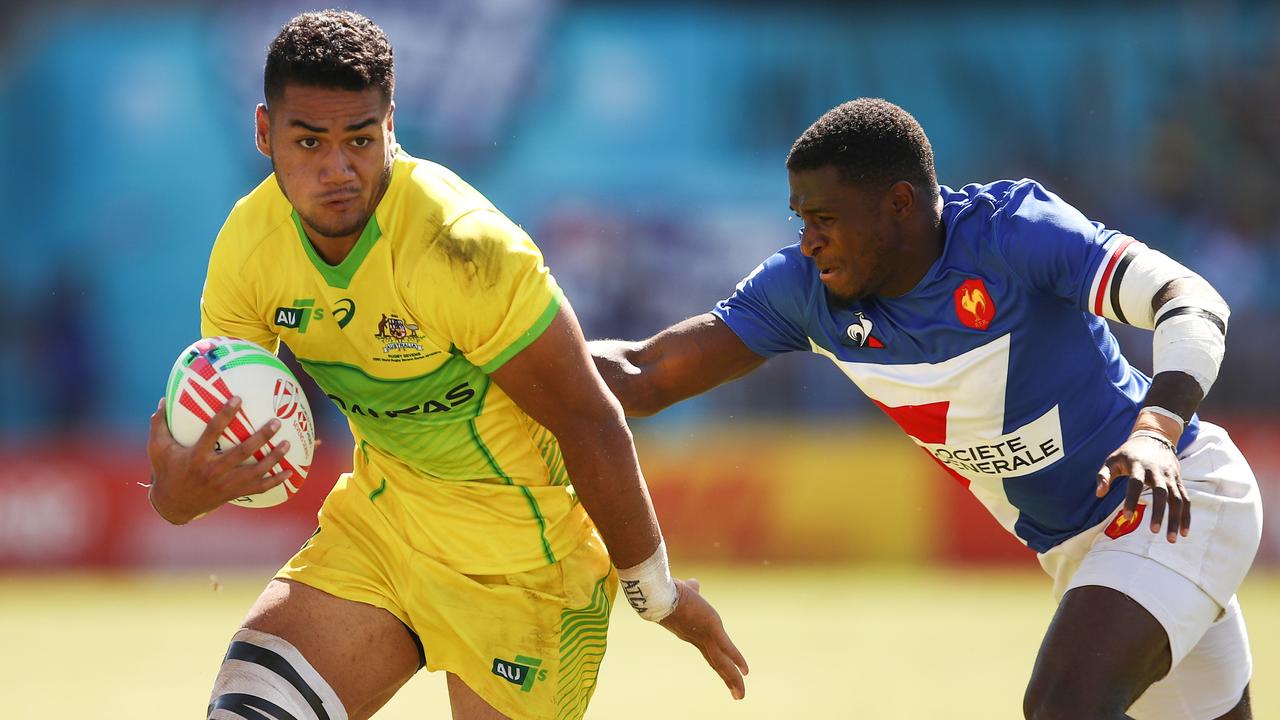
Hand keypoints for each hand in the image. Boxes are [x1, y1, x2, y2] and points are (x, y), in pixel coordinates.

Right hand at [146, 397, 291, 523]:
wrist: (173, 505)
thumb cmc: (166, 471)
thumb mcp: (157, 448)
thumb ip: (159, 423)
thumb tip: (163, 398)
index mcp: (196, 456)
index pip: (212, 432)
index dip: (225, 414)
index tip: (238, 398)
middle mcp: (213, 470)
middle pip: (242, 452)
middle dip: (261, 437)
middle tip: (276, 422)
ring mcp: (225, 484)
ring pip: (254, 471)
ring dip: (273, 458)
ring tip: (287, 444)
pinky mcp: (233, 493)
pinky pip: (258, 488)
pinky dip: (274, 481)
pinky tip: (289, 472)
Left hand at [658, 578, 748, 699]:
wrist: (659, 594)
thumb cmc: (667, 590)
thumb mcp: (683, 591)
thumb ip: (691, 589)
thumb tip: (693, 584)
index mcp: (691, 632)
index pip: (708, 651)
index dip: (718, 661)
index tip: (724, 670)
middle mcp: (697, 639)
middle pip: (715, 663)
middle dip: (727, 679)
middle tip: (736, 695)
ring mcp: (704, 635)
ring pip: (721, 662)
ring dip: (732, 679)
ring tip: (740, 695)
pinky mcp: (711, 628)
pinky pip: (727, 647)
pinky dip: (737, 659)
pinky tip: (746, 670)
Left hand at [1095, 433, 1188, 542]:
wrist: (1153, 437)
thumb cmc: (1128, 453)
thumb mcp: (1112, 460)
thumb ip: (1103, 476)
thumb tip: (1099, 494)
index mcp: (1138, 465)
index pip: (1135, 483)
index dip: (1131, 500)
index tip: (1127, 517)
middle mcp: (1157, 471)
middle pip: (1161, 492)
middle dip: (1159, 512)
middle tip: (1153, 531)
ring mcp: (1170, 476)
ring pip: (1177, 498)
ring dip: (1176, 518)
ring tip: (1171, 539)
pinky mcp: (1178, 481)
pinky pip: (1185, 499)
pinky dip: (1186, 515)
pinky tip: (1184, 532)